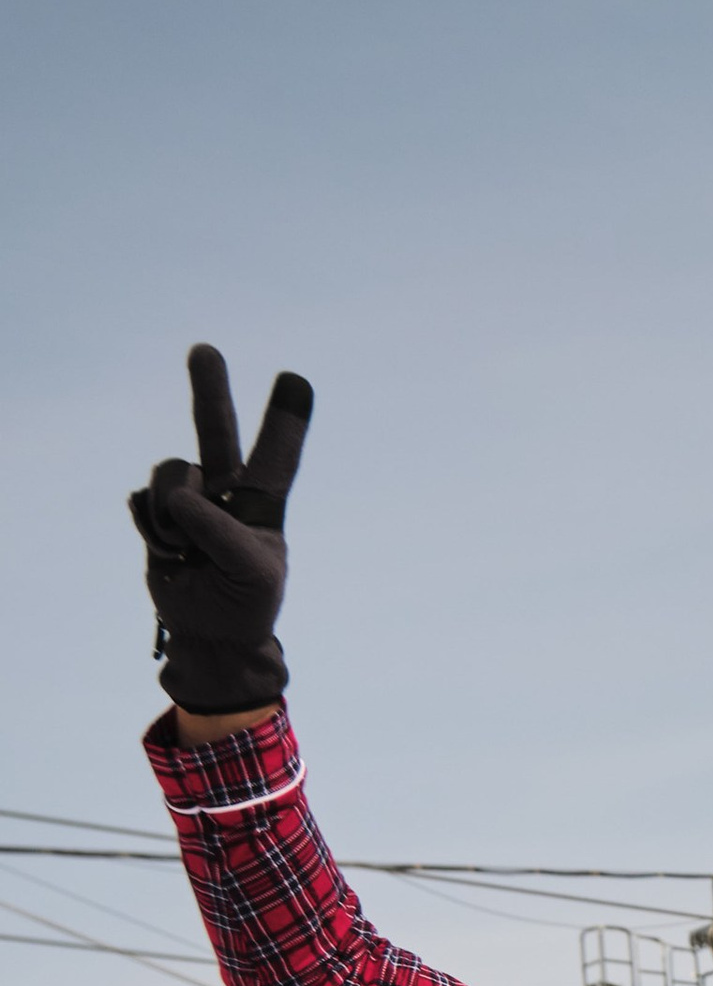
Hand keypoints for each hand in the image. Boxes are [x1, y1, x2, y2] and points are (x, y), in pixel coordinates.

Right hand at [128, 343, 312, 718]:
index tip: (295, 379)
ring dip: (172, 517)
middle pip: (216, 430)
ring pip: (171, 475)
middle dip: (209, 389)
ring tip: (187, 552)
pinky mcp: (155, 514)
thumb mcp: (252, 574)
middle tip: (204, 351)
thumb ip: (221, 532)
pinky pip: (143, 503)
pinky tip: (169, 554)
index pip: (278, 455)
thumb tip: (179, 498)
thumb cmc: (246, 604)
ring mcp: (189, 499)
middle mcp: (226, 491)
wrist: (210, 634)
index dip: (285, 419)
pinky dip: (152, 530)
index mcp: (263, 503)